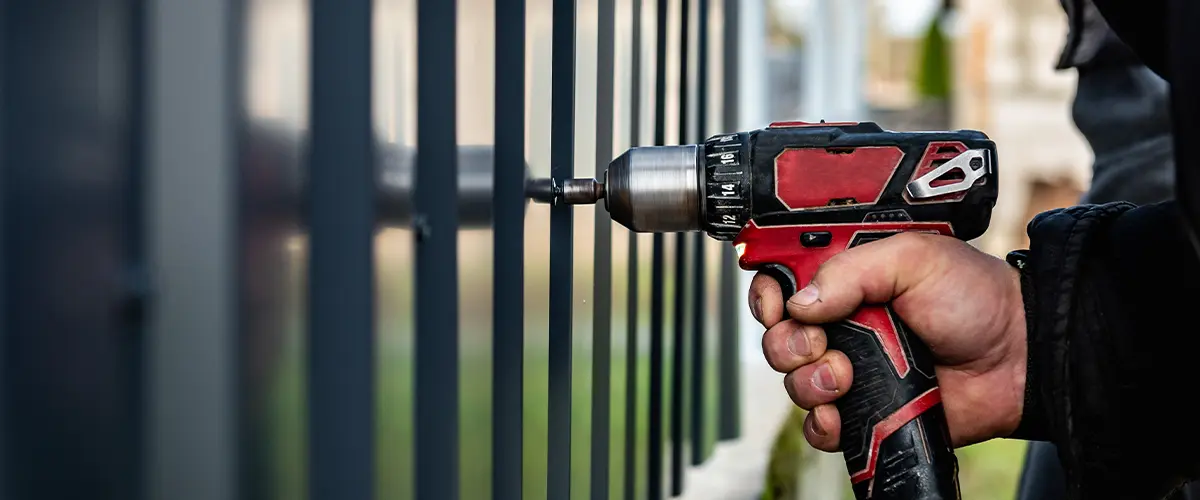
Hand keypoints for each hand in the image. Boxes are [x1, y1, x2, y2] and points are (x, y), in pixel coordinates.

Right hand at [748, 232, 1027, 451]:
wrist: (1018, 359)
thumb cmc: (976, 299)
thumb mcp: (915, 258)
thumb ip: (852, 270)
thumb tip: (801, 302)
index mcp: (845, 279)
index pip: (781, 284)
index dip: (768, 296)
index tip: (777, 306)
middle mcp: (840, 324)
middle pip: (777, 337)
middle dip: (787, 344)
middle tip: (821, 342)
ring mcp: (850, 369)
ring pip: (793, 383)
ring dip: (808, 382)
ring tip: (846, 377)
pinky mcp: (864, 411)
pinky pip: (818, 426)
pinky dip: (821, 423)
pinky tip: (841, 413)